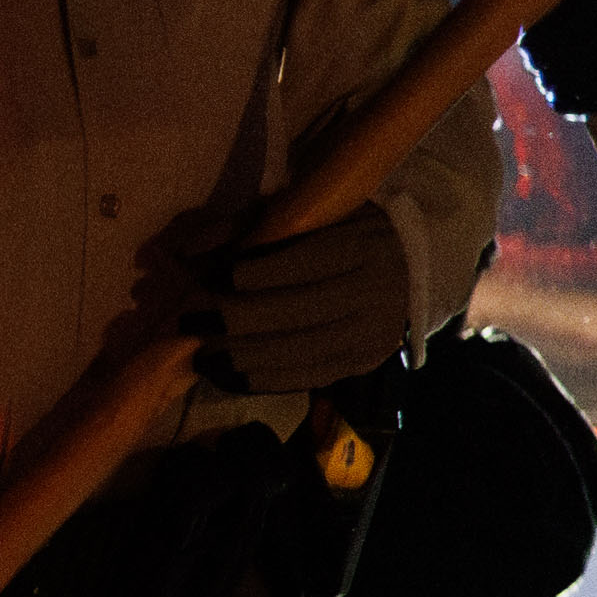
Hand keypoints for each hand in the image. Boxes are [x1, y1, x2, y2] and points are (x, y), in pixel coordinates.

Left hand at [186, 212, 413, 395]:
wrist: (407, 265)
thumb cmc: (339, 232)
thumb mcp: (301, 215)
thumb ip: (245, 226)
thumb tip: (189, 250)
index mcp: (360, 246)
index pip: (301, 264)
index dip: (251, 275)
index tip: (211, 279)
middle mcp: (372, 292)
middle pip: (295, 312)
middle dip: (234, 320)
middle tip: (189, 321)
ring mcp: (371, 334)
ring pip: (298, 351)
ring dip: (240, 358)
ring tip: (200, 356)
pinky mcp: (361, 363)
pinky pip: (306, 378)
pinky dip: (261, 381)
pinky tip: (226, 377)